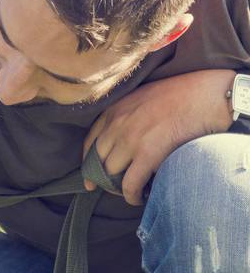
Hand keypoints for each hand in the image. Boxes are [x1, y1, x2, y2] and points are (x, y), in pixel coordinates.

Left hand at [83, 69, 234, 205]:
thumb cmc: (180, 95)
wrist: (205, 94)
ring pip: (111, 174)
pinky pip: (130, 184)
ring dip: (118, 188)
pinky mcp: (148, 154)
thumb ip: (127, 116)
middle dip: (102, 178)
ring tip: (130, 193)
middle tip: (113, 189)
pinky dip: (131, 196)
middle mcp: (116, 124)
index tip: (89, 177)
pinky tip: (139, 198)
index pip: (90, 142)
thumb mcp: (141, 98)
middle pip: (98, 160)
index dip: (87, 163)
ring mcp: (130, 139)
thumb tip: (122, 140)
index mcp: (113, 110)